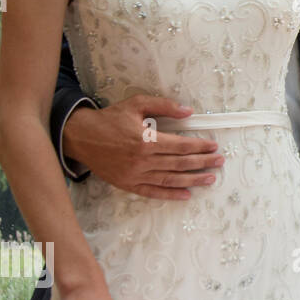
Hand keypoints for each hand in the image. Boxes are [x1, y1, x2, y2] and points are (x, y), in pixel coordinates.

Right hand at [64, 96, 222, 199]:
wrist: (80, 136)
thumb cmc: (110, 118)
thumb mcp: (136, 104)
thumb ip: (164, 106)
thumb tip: (188, 111)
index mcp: (146, 140)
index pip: (181, 146)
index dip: (200, 146)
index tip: (213, 146)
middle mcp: (142, 160)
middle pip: (180, 163)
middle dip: (203, 162)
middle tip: (219, 162)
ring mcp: (135, 174)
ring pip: (170, 180)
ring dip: (193, 180)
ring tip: (210, 179)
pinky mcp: (127, 184)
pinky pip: (153, 192)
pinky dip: (171, 195)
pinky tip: (186, 194)